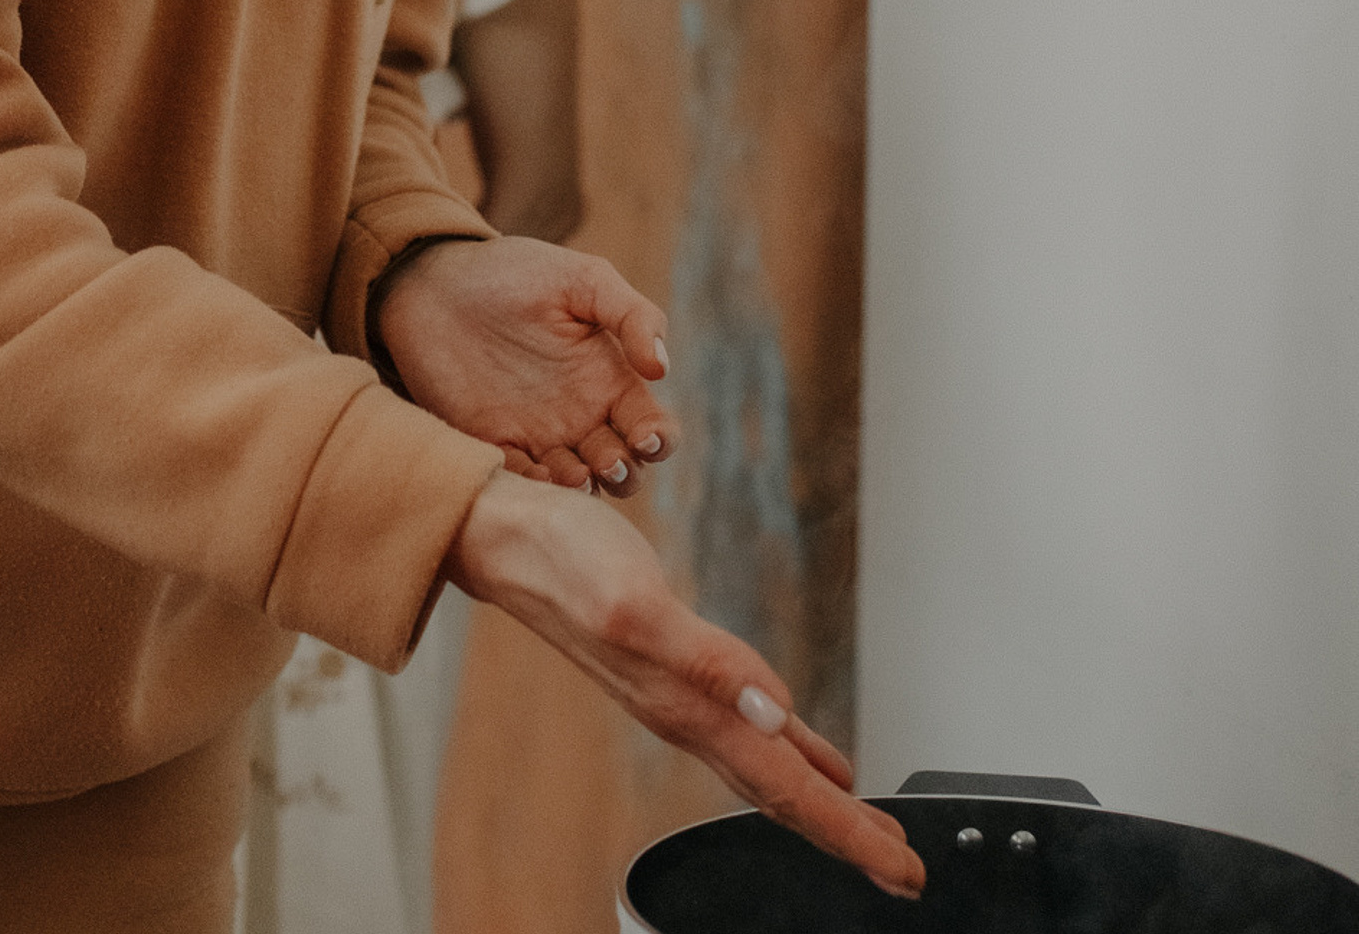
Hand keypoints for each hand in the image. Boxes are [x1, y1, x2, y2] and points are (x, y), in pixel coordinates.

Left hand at [375, 235, 674, 496]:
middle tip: (606, 460)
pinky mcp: (493, 441)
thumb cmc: (516, 272)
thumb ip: (632, 314)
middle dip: (624, 474)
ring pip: (579, 485)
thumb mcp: (583, 279)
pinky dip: (534, 487)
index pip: (652, 428)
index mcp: (609, 379)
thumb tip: (661, 370)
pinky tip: (535, 472)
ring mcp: (537, 433)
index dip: (659, 441)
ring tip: (575, 474)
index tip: (645, 437)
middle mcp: (580, 415)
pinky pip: (522, 481)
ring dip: (584, 489)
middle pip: (623, 468)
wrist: (437, 280)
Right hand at [447, 472, 926, 901]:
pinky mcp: (674, 660)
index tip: (901, 867)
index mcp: (685, 705)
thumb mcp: (633, 604)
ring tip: (863, 822)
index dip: (847, 831)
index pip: (782, 787)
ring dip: (818, 799)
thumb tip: (772, 710)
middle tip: (901, 866)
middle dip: (844, 833)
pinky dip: (785, 746)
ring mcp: (678, 691)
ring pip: (765, 765)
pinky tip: (802, 742)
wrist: (503, 538)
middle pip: (780, 791)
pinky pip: (745, 725)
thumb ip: (704, 660)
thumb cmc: (559, 560)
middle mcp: (686, 710)